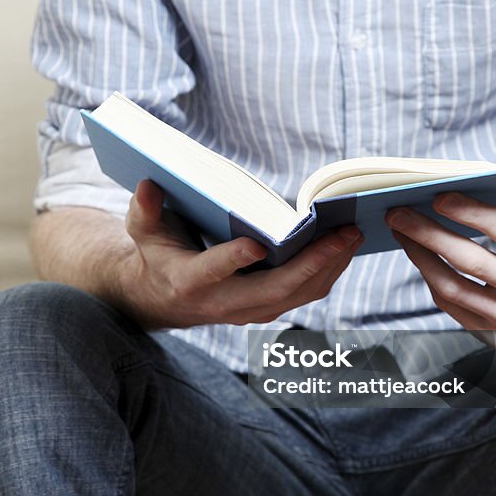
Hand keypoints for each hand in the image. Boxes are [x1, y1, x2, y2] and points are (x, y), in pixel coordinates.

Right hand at [116, 180, 362, 328]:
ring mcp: (248, 311)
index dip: (233, 259)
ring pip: (297, 295)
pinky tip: (345, 247)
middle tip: (344, 234)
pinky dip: (327, 271)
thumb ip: (143, 209)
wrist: (162, 298)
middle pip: (274, 290)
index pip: (213, 271)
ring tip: (353, 235)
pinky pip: (304, 294)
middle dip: (313, 263)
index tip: (256, 242)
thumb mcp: (142, 231)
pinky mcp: (266, 308)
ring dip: (329, 267)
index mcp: (188, 282)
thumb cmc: (157, 254)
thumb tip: (148, 184)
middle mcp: (222, 303)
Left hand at [385, 155, 495, 336]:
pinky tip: (417, 254)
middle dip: (428, 233)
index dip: (470, 212)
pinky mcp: (492, 334)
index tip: (437, 195)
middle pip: (472, 261)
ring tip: (399, 231)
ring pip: (453, 287)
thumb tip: (494, 165)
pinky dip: (428, 276)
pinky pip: (450, 304)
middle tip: (398, 212)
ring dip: (419, 256)